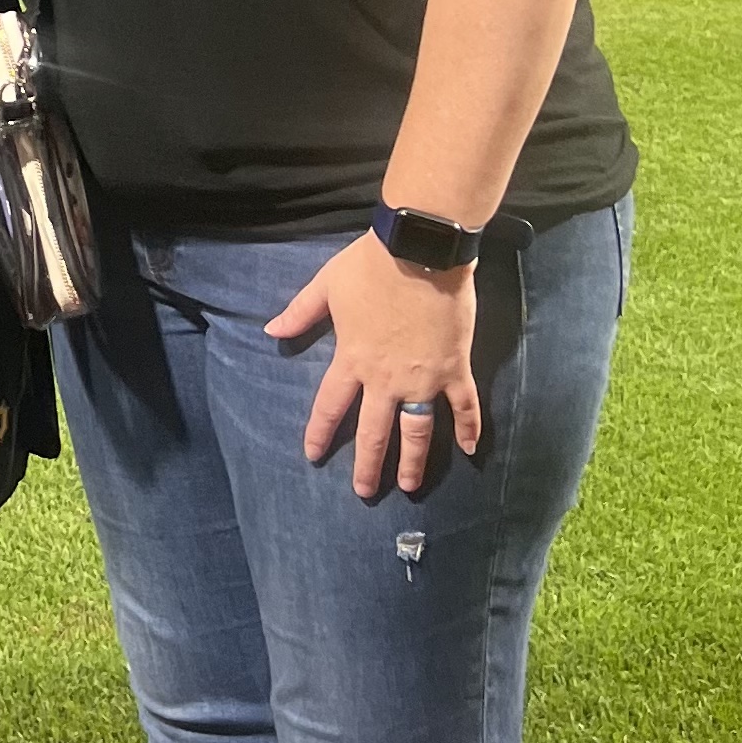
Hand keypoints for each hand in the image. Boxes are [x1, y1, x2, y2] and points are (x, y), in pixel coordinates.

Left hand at [267, 232, 479, 500]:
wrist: (420, 250)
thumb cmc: (370, 265)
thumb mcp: (326, 286)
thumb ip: (300, 313)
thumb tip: (271, 330)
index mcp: (352, 359)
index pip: (330, 406)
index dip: (320, 432)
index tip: (313, 455)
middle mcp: (385, 379)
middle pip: (374, 432)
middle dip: (368, 466)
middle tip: (364, 492)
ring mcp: (423, 378)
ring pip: (417, 430)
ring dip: (413, 461)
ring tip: (409, 486)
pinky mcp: (455, 368)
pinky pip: (465, 405)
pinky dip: (470, 428)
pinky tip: (470, 450)